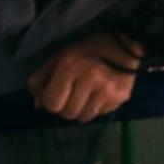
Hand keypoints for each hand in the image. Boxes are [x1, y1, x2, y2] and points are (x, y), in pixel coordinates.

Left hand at [27, 31, 142, 122]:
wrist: (126, 45)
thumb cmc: (89, 50)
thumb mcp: (61, 56)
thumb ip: (42, 78)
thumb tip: (38, 104)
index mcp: (70, 65)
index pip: (51, 103)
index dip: (50, 101)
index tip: (56, 93)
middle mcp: (89, 78)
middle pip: (67, 113)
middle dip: (65, 107)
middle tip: (72, 94)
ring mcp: (106, 90)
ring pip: (82, 118)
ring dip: (80, 110)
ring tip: (85, 95)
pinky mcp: (120, 98)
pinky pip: (98, 115)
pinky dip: (95, 109)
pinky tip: (99, 94)